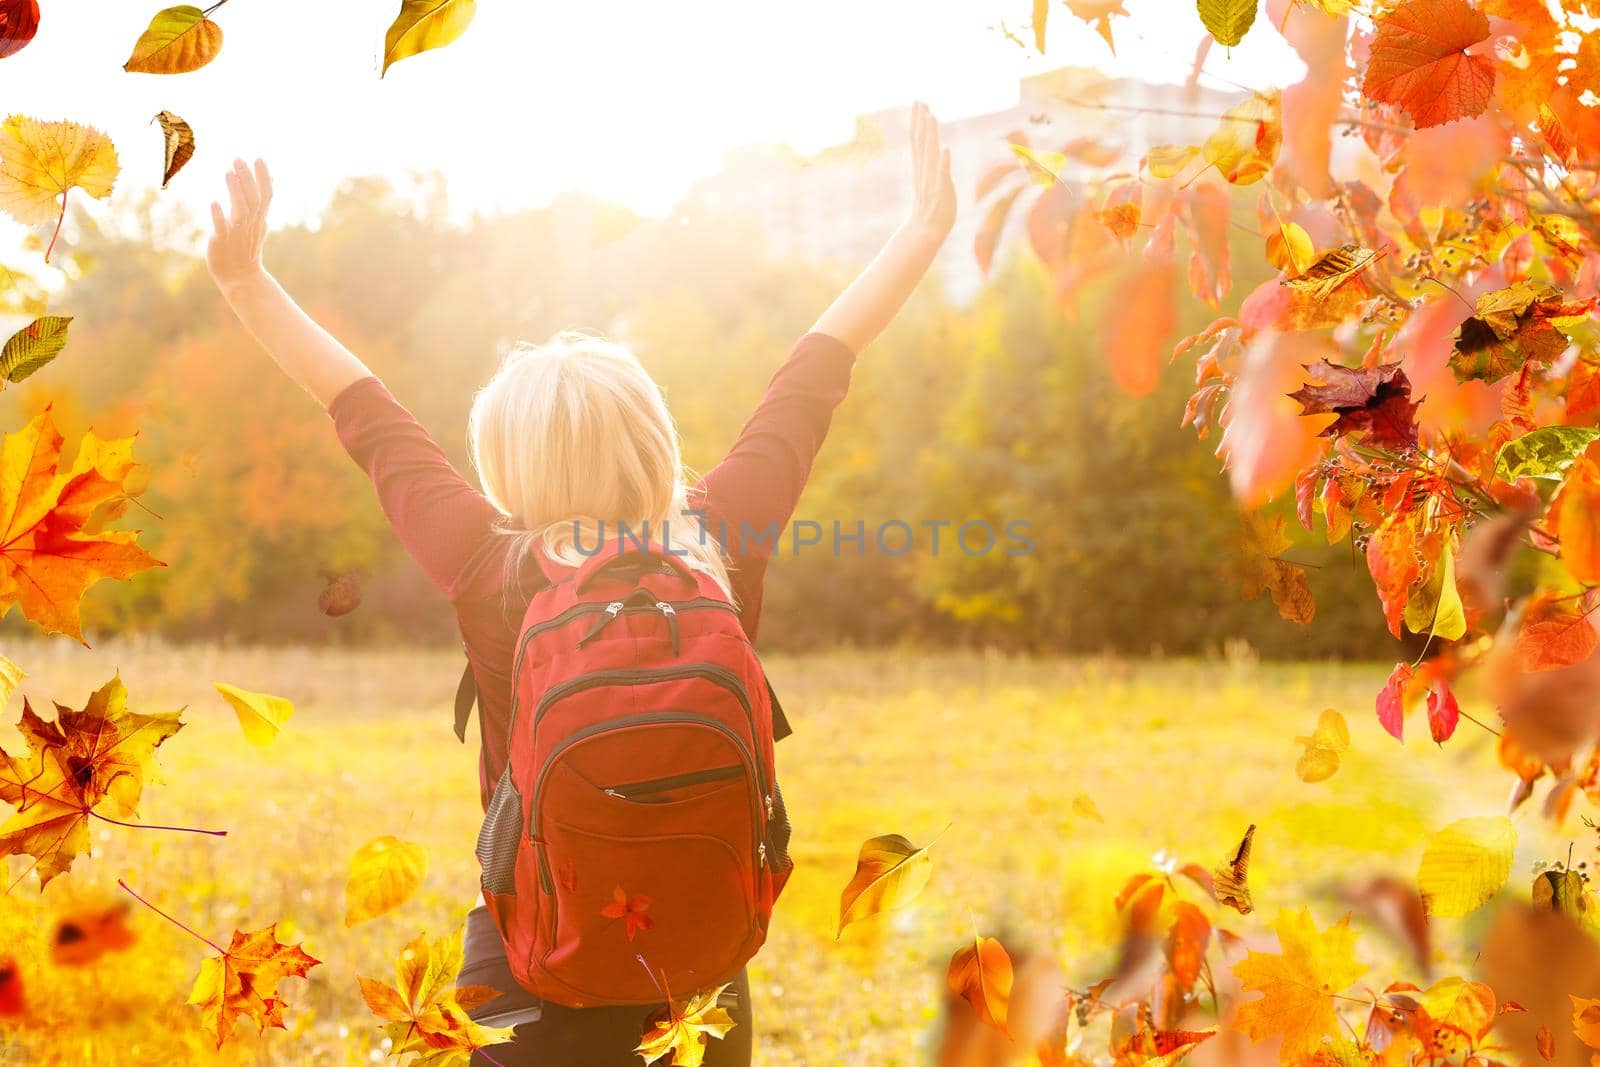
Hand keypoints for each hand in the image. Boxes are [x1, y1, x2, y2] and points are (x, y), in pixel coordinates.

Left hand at [207, 158, 272, 292]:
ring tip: (228, 173)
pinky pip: (222, 228)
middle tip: (238, 159)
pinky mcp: (223, 242)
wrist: (240, 277)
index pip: (265, 196)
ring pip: (240, 211)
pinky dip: (219, 216)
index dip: (263, 177)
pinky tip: (214, 202)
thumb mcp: (257, 222)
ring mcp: (237, 233)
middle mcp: (251, 225)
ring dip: (235, 192)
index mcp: (259, 219)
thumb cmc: (245, 247)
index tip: (258, 158)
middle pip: (253, 199)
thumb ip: (260, 201)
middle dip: (247, 179)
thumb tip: (268, 178)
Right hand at [906, 101, 954, 238]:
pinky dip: (943, 161)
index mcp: (921, 166)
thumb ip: (932, 164)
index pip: (917, 139)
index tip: (918, 102)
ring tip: (931, 116)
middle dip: (921, 120)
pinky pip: (942, 174)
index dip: (917, 120)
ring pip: (929, 153)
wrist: (926, 230)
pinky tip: (945, 148)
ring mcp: (931, 180)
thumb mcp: (930, 181)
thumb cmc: (931, 207)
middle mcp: (924, 170)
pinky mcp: (941, 190)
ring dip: (930, 135)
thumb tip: (937, 149)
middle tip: (920, 100)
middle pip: (920, 141)